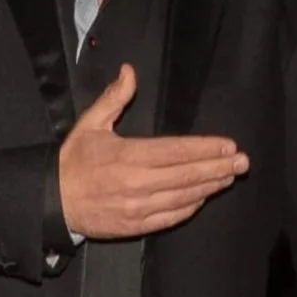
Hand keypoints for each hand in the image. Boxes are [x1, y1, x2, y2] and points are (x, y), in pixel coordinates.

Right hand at [59, 64, 248, 239]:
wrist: (52, 202)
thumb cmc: (74, 161)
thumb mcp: (90, 124)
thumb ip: (114, 98)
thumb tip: (129, 71)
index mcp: (129, 155)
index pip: (178, 151)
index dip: (206, 149)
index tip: (229, 146)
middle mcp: (138, 183)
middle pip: (188, 175)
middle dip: (219, 167)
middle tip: (243, 162)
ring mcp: (139, 208)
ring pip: (185, 196)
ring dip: (211, 186)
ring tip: (230, 177)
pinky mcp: (137, 226)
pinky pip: (172, 216)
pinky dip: (191, 206)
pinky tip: (204, 196)